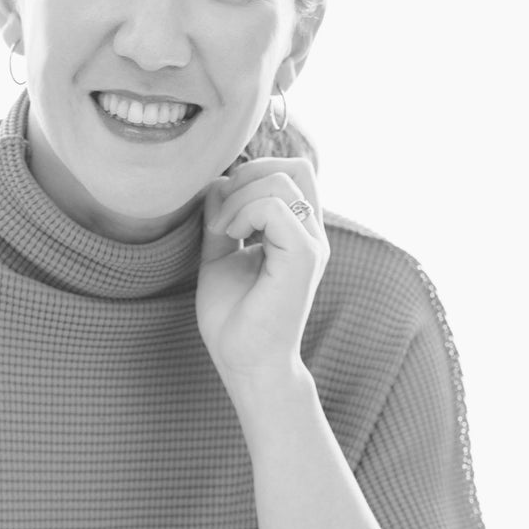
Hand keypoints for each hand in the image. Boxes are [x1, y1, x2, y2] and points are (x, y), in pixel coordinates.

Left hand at [196, 158, 328, 392]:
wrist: (245, 363)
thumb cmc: (234, 318)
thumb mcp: (219, 257)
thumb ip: (221, 218)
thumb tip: (217, 181)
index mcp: (297, 231)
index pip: (290, 172)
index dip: (251, 173)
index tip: (220, 211)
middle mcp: (311, 234)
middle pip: (295, 166)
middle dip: (249, 174)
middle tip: (223, 212)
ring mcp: (311, 244)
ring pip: (284, 178)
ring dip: (240, 196)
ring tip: (223, 229)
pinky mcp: (303, 257)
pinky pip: (275, 206)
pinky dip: (244, 211)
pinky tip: (229, 236)